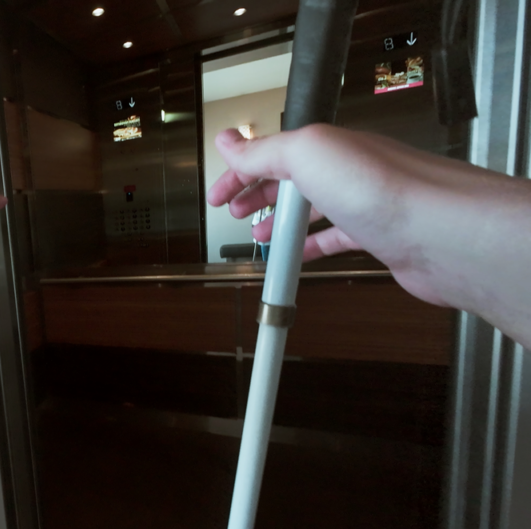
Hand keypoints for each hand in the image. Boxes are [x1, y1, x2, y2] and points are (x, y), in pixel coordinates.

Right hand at [206, 124, 530, 347]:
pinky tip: (300, 257)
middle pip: (289, 180)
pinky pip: (334, 239)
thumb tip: (228, 141)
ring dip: (280, 223)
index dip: (238, 173)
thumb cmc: (386, 190)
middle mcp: (346, 170)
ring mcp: (363, 205)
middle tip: (234, 211)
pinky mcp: (377, 237)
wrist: (442, 234)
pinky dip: (311, 247)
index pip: (270, 153)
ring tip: (258, 237)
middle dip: (256, 194)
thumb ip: (263, 150)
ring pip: (312, 209)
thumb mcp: (307, 154)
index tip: (217, 194)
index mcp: (327, 146)